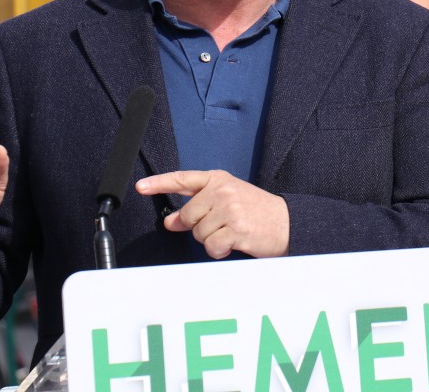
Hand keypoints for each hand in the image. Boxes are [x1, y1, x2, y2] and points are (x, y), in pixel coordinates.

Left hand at [136, 170, 288, 258]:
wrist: (288, 222)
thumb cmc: (257, 212)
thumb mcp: (227, 201)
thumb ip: (199, 207)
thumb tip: (171, 221)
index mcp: (219, 179)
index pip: (183, 179)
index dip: (159, 183)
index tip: (140, 187)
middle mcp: (222, 190)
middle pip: (188, 215)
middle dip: (199, 227)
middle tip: (220, 226)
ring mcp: (229, 208)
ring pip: (198, 233)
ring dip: (212, 240)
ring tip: (231, 233)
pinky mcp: (235, 227)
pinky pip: (210, 246)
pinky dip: (219, 250)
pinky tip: (233, 243)